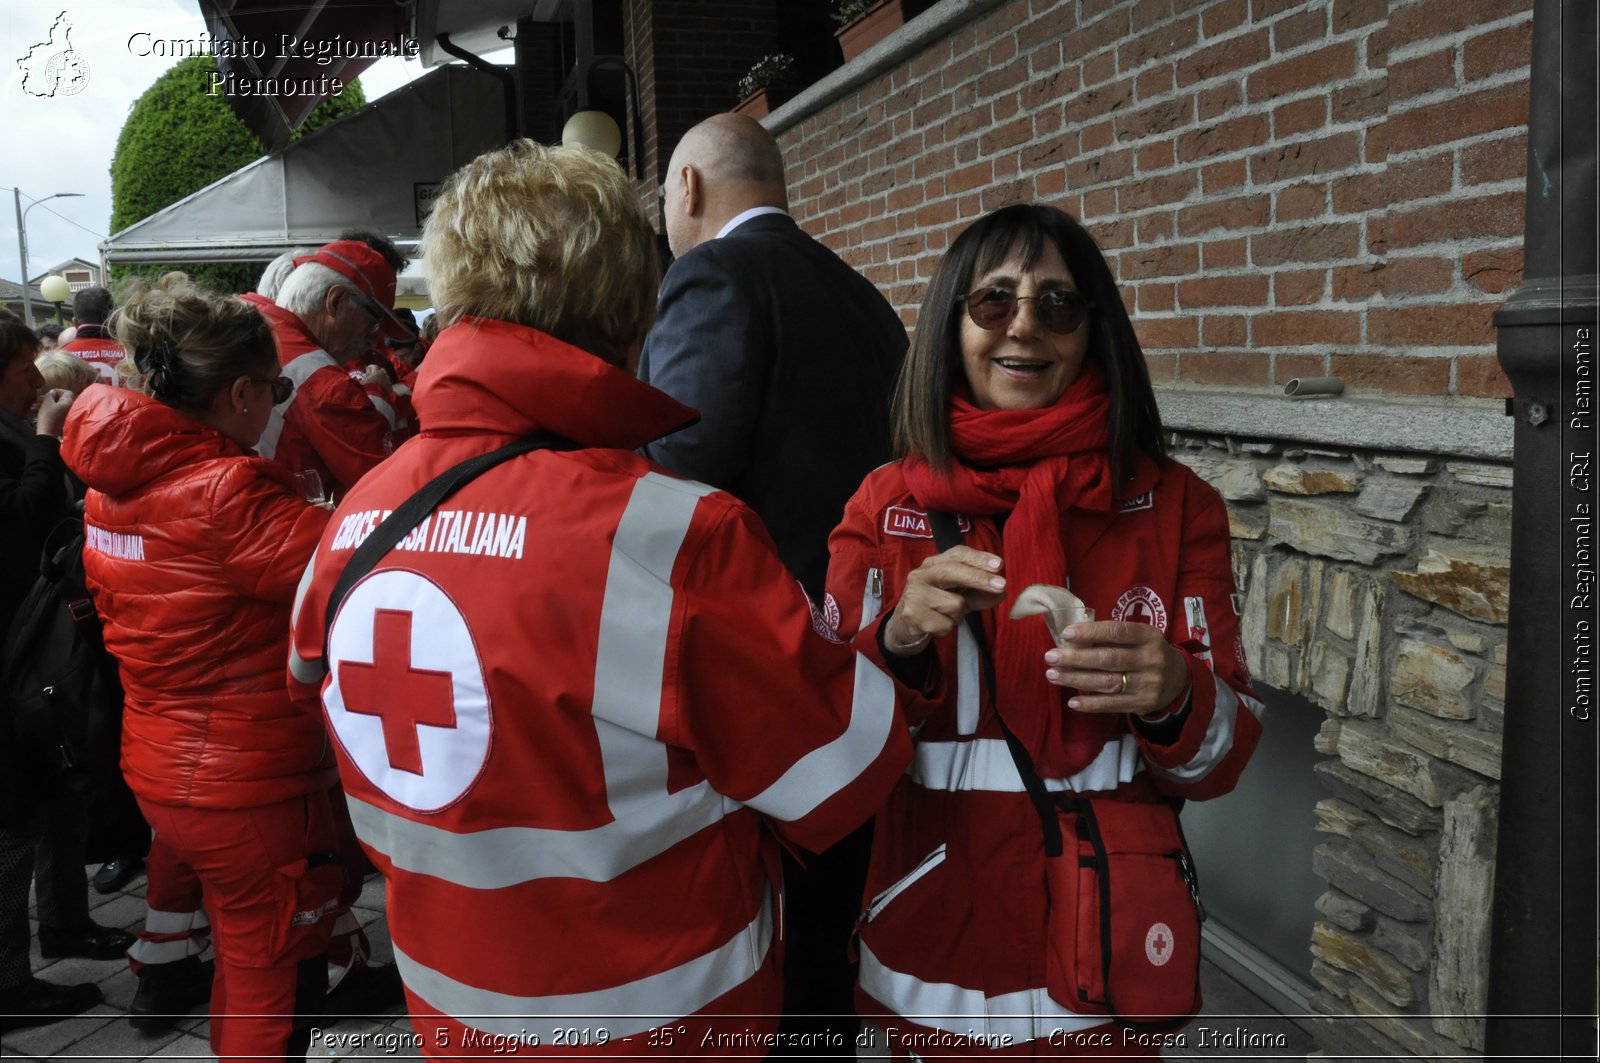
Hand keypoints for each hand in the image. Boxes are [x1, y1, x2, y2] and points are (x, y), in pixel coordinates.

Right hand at [35, 389, 73, 437]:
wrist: (48, 434)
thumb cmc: (48, 417)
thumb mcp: (47, 403)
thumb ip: (50, 395)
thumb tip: (52, 393)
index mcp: (70, 403)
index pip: (67, 392)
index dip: (56, 391)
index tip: (47, 394)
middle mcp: (71, 409)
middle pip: (59, 400)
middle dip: (47, 399)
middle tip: (37, 401)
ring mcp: (67, 416)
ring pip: (55, 406)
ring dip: (44, 405)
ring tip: (33, 408)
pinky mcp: (61, 422)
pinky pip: (55, 413)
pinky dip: (47, 411)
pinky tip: (35, 412)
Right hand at [361, 364, 393, 391]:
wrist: (376, 397)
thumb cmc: (368, 387)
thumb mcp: (364, 380)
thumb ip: (367, 374)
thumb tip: (368, 370)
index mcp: (376, 372)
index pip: (374, 366)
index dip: (371, 367)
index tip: (368, 369)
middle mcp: (383, 374)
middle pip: (382, 370)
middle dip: (378, 370)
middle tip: (373, 374)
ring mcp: (388, 380)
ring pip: (386, 375)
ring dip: (382, 376)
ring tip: (378, 380)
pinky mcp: (390, 386)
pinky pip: (388, 382)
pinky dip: (385, 382)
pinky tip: (382, 385)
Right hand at [881, 546, 1005, 655]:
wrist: (905, 627)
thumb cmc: (936, 606)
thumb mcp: (959, 596)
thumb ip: (979, 593)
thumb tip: (1003, 592)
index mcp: (933, 564)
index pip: (957, 554)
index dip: (978, 558)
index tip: (999, 564)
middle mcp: (921, 575)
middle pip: (952, 571)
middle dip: (979, 578)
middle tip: (1002, 585)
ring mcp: (915, 594)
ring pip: (955, 603)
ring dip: (959, 614)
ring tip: (947, 615)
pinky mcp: (913, 615)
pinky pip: (946, 624)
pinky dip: (948, 628)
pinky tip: (936, 625)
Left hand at [1043, 621, 1188, 715]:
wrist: (1178, 679)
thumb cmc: (1147, 652)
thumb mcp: (1140, 637)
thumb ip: (1113, 636)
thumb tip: (1073, 637)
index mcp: (1148, 636)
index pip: (1118, 632)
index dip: (1092, 632)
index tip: (1067, 633)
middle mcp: (1150, 660)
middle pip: (1109, 659)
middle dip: (1076, 658)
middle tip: (1050, 657)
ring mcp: (1148, 684)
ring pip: (1107, 683)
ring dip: (1076, 679)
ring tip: (1053, 675)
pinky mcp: (1142, 704)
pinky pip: (1112, 705)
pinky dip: (1091, 704)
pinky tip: (1072, 701)